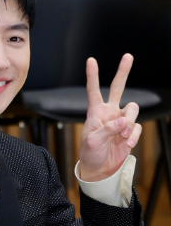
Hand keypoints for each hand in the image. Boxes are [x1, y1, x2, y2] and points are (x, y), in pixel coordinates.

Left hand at [78, 53, 141, 181]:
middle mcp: (109, 113)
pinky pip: (137, 127)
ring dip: (130, 122)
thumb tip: (123, 121)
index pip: (94, 91)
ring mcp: (120, 121)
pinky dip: (134, 136)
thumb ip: (106, 130)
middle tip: (128, 56)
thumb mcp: (92, 142)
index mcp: (95, 113)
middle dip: (123, 72)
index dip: (92, 76)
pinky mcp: (129, 132)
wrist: (100, 169)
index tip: (91, 60)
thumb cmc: (90, 154)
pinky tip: (127, 144)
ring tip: (124, 136)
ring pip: (132, 109)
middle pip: (118, 88)